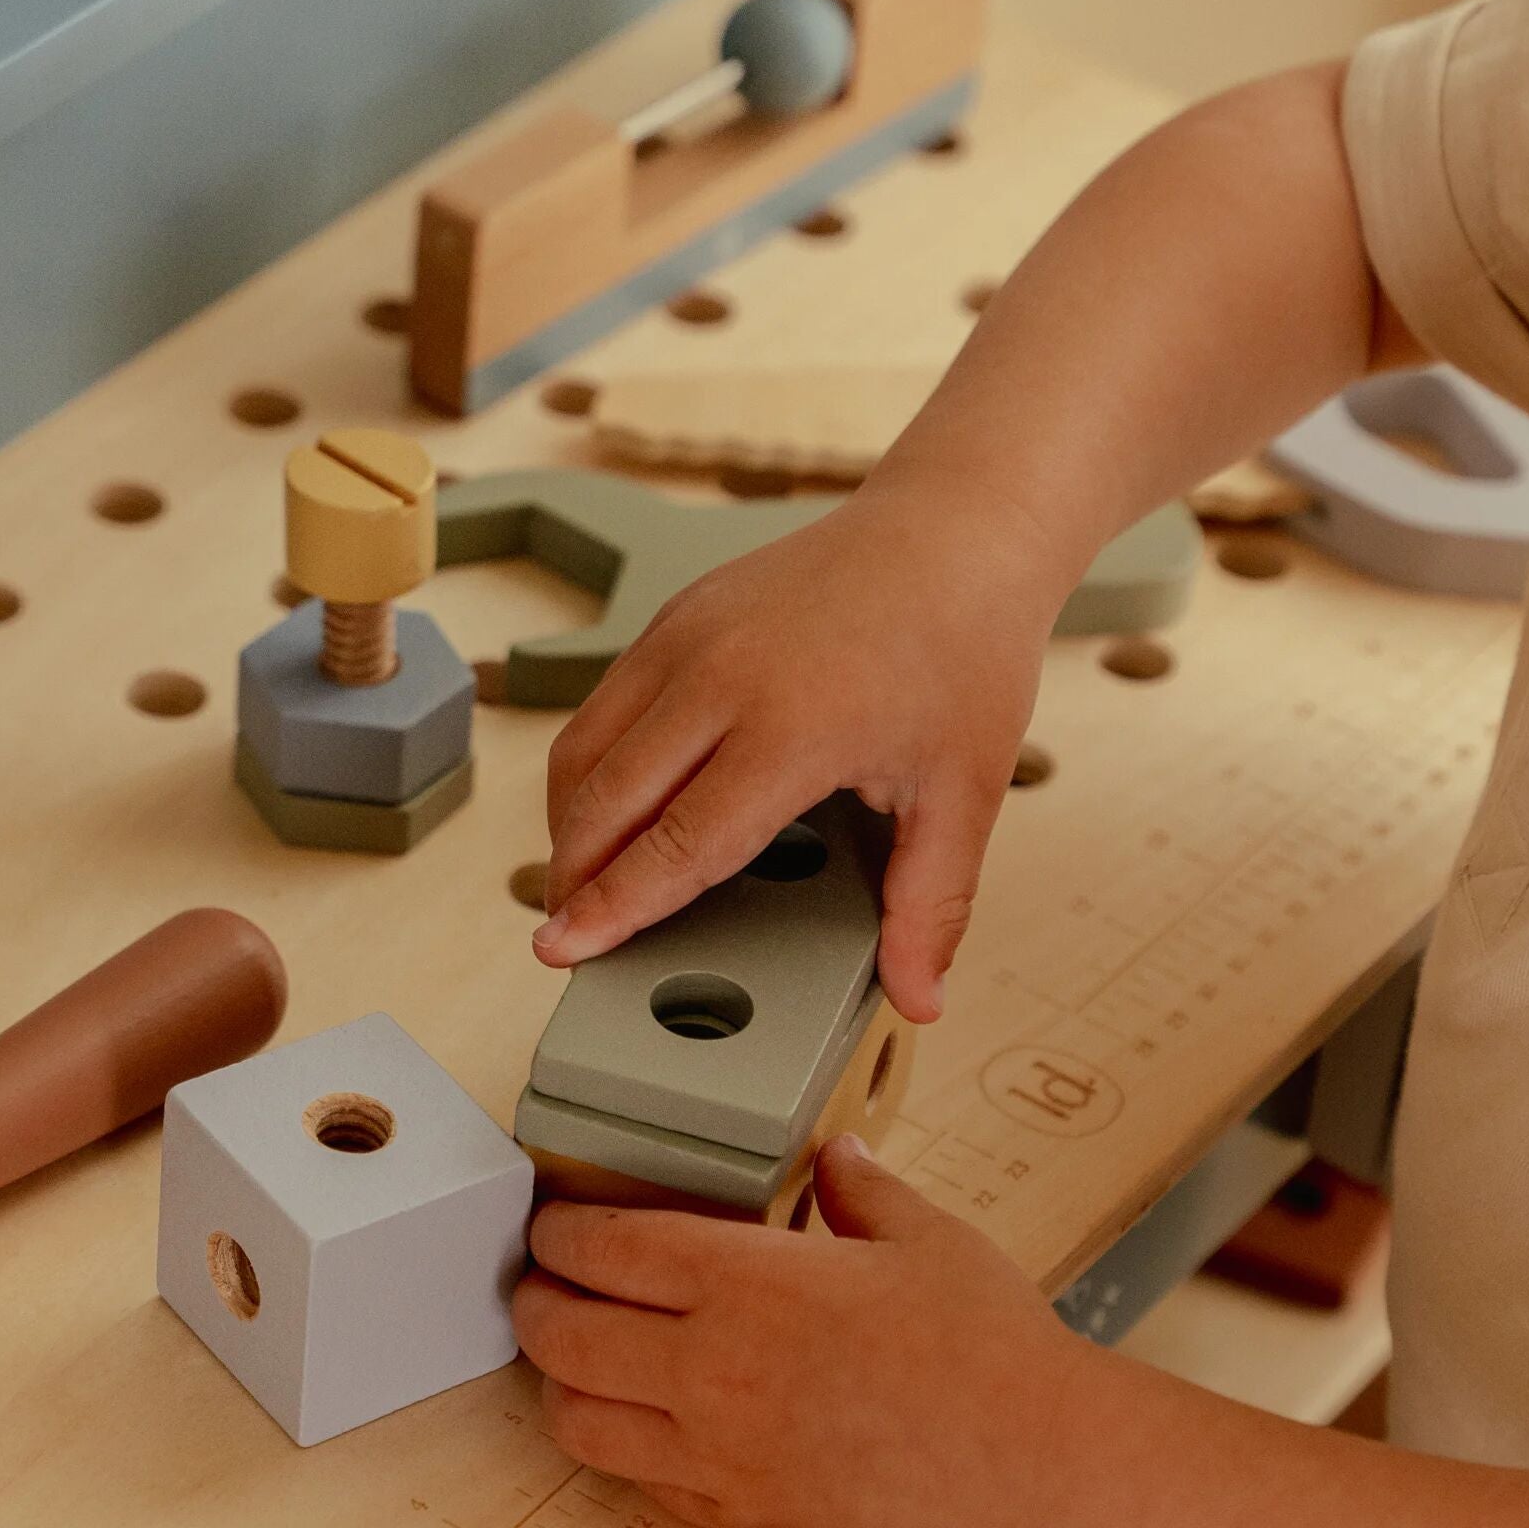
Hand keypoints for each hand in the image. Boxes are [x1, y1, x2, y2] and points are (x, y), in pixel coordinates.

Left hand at [511, 1136, 1083, 1527]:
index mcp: (748, 1284)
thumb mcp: (926, 1237)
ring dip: (560, 1383)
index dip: (561, 1231)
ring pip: (581, 1424)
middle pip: (563, 1335)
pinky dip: (624, 1450)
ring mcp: (721, 1457)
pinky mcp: (744, 1519)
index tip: (552, 1223)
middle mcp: (713, 1371)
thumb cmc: (991, 1356)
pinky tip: (647, 1426)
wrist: (1038, 1479)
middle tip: (537, 1285)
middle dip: (533, 1302)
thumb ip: (862, 1189)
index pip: (607, 1247)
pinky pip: (645, 1486)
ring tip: (570, 1358)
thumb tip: (836, 1158)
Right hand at [532, 480, 1069, 1019]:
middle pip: (607, 799)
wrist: (953, 528)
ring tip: (583, 877)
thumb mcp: (966, 789)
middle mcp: (720, 675)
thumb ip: (930, 903)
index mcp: (791, 728)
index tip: (563, 951)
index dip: (615, 908)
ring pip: (585, 745)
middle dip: (573, 876)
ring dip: (571, 821)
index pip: (677, 843)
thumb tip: (920, 999)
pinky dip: (592, 763)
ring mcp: (687, 635)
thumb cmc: (964, 651)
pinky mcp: (676, 612)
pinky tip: (617, 804)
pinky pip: (606, 702)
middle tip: (563, 932)